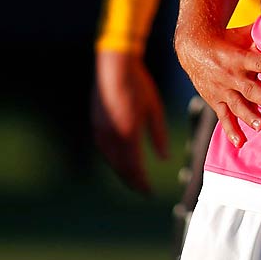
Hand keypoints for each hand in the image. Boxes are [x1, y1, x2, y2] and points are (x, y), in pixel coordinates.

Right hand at [91, 50, 168, 194]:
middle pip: (121, 168)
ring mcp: (100, 131)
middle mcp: (111, 136)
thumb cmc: (139, 85)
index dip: (142, 183)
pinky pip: (105, 150)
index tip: (150, 192)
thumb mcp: (154, 109)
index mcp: (128, 134)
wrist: (114, 67)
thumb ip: (158, 135)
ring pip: (111, 160)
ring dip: (122, 172)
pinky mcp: (96, 125)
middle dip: (132, 181)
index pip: (134, 167)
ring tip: (133, 179)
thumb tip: (164, 158)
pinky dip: (114, 160)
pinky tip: (121, 162)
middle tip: (143, 190)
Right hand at [174, 23, 260, 146]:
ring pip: (237, 105)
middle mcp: (230, 75)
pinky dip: (231, 130)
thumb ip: (260, 34)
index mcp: (238, 57)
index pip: (259, 61)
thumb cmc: (224, 40)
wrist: (193, 48)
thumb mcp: (241, 34)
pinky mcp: (215, 100)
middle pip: (249, 88)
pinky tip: (240, 142)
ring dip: (249, 116)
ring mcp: (222, 90)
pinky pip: (224, 117)